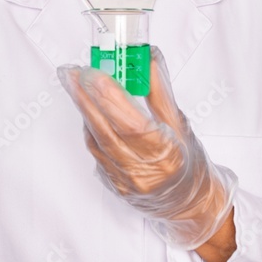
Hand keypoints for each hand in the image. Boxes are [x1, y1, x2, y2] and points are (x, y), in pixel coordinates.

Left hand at [57, 47, 236, 249]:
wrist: (187, 203)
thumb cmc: (189, 164)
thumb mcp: (181, 124)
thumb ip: (160, 91)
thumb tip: (148, 57)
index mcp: (167, 155)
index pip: (132, 125)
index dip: (110, 98)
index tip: (95, 73)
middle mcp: (144, 172)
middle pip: (107, 131)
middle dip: (86, 98)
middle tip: (72, 72)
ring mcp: (125, 181)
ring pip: (97, 140)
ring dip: (84, 109)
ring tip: (74, 83)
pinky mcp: (113, 184)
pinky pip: (96, 151)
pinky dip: (90, 127)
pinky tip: (86, 109)